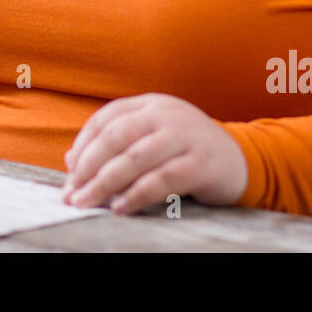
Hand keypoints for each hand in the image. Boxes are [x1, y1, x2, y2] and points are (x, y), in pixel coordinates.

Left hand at [61, 93, 246, 214]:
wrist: (241, 159)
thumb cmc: (186, 151)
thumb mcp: (152, 138)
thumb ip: (116, 145)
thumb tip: (71, 162)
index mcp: (151, 103)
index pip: (107, 118)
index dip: (83, 145)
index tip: (70, 173)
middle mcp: (167, 113)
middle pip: (116, 136)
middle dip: (89, 166)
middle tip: (72, 193)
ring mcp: (185, 136)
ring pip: (135, 157)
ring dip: (105, 183)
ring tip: (87, 202)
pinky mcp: (201, 163)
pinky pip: (161, 180)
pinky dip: (136, 195)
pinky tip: (120, 208)